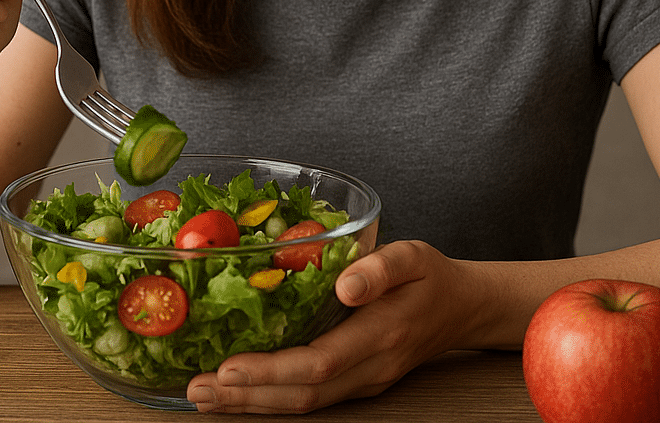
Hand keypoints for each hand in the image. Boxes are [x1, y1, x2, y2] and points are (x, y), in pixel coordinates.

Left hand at [186, 240, 466, 413]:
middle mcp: (370, 368)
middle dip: (246, 396)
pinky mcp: (357, 382)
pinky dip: (271, 398)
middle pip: (302, 394)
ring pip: (304, 403)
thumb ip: (381, 267)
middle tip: (197, 390)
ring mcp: (364, 382)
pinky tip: (241, 391)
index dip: (271, 370)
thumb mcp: (413, 255)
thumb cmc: (433, 275)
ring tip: (205, 397)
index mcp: (382, 333)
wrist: (462, 309)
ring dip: (252, 404)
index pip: (319, 362)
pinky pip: (310, 397)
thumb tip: (345, 283)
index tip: (229, 367)